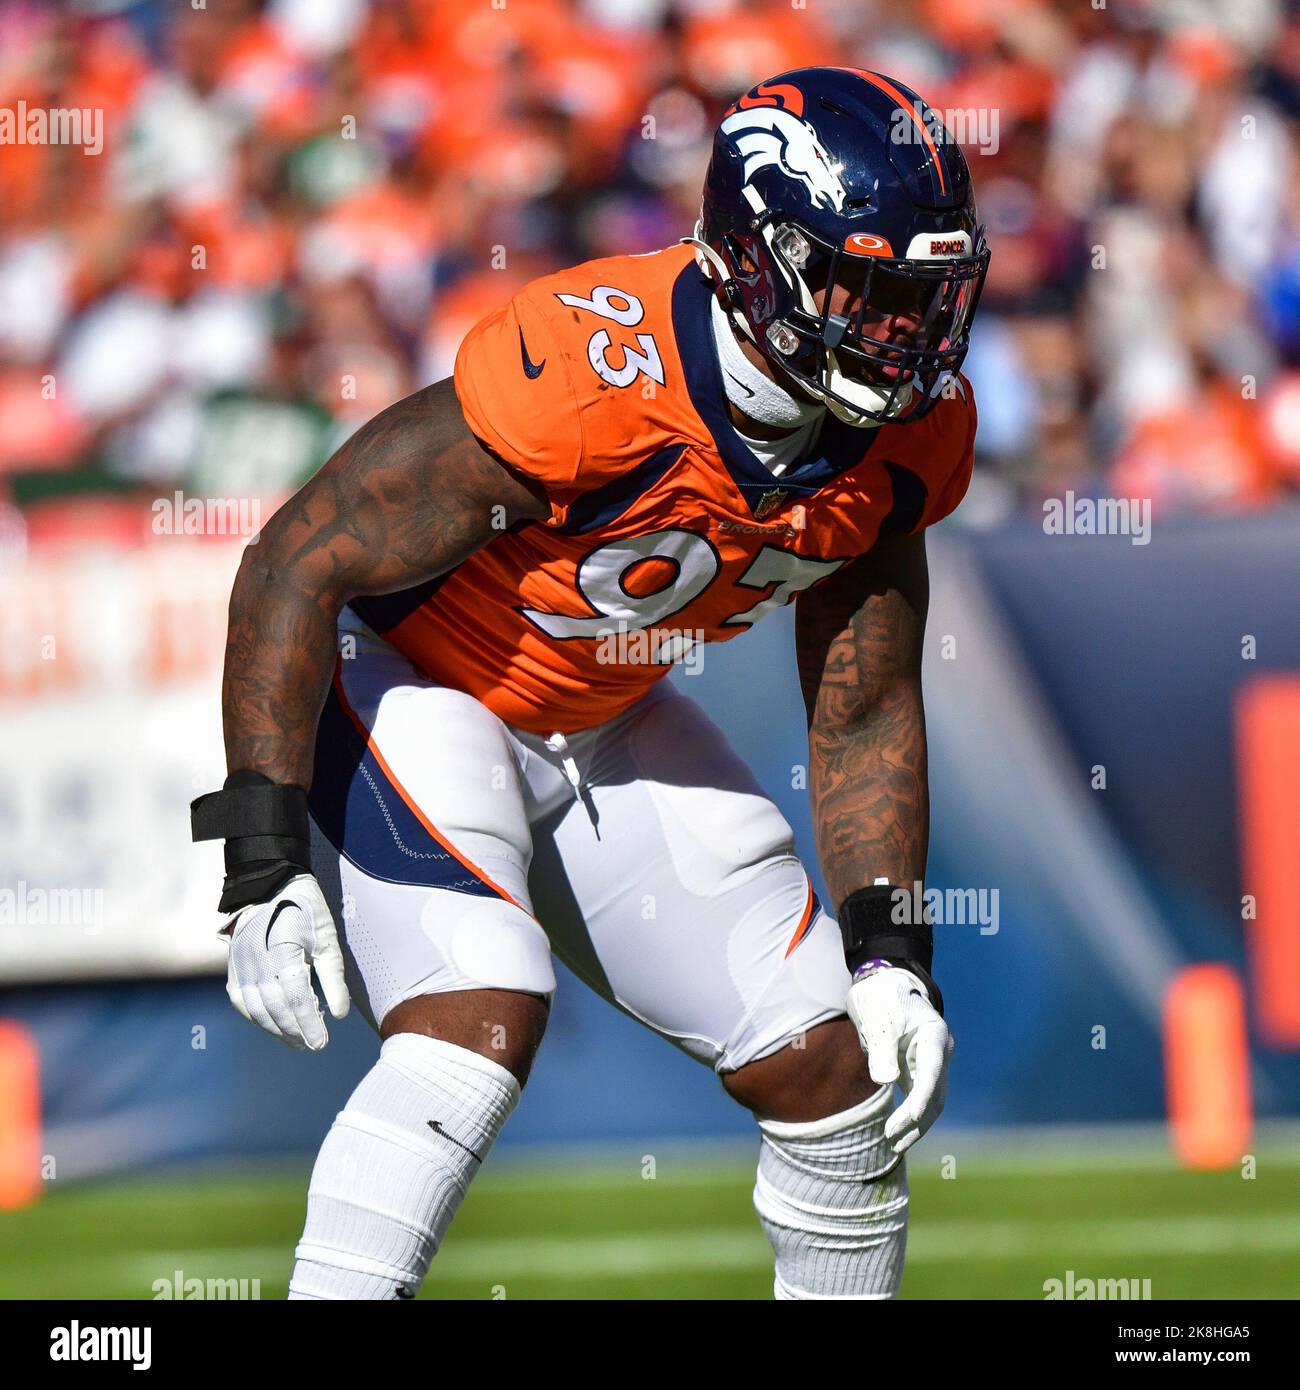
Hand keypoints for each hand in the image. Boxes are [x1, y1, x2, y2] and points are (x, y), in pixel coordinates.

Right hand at [223, 874, 349, 1049]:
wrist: (270, 887)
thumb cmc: (305, 911)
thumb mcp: (327, 939)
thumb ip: (333, 977)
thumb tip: (339, 1014)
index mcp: (284, 951)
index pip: (296, 998)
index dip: (308, 1024)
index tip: (322, 1043)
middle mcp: (258, 961)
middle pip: (275, 1007)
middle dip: (294, 1031)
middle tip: (312, 1045)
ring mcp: (241, 964)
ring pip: (256, 1008)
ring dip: (276, 1029)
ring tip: (296, 1041)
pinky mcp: (234, 966)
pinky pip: (242, 1000)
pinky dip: (256, 1017)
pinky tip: (272, 1025)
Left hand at [846, 965, 952, 1155]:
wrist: (880, 984)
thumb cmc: (880, 997)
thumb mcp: (878, 1019)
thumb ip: (882, 1049)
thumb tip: (887, 1082)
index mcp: (934, 1035)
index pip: (931, 1074)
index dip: (921, 1100)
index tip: (909, 1121)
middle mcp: (938, 1052)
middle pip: (935, 1093)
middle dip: (916, 1120)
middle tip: (892, 1140)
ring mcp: (930, 1061)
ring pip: (931, 1100)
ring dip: (916, 1124)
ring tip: (895, 1146)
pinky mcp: (917, 1068)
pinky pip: (919, 1097)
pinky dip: (911, 1116)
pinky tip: (898, 1134)